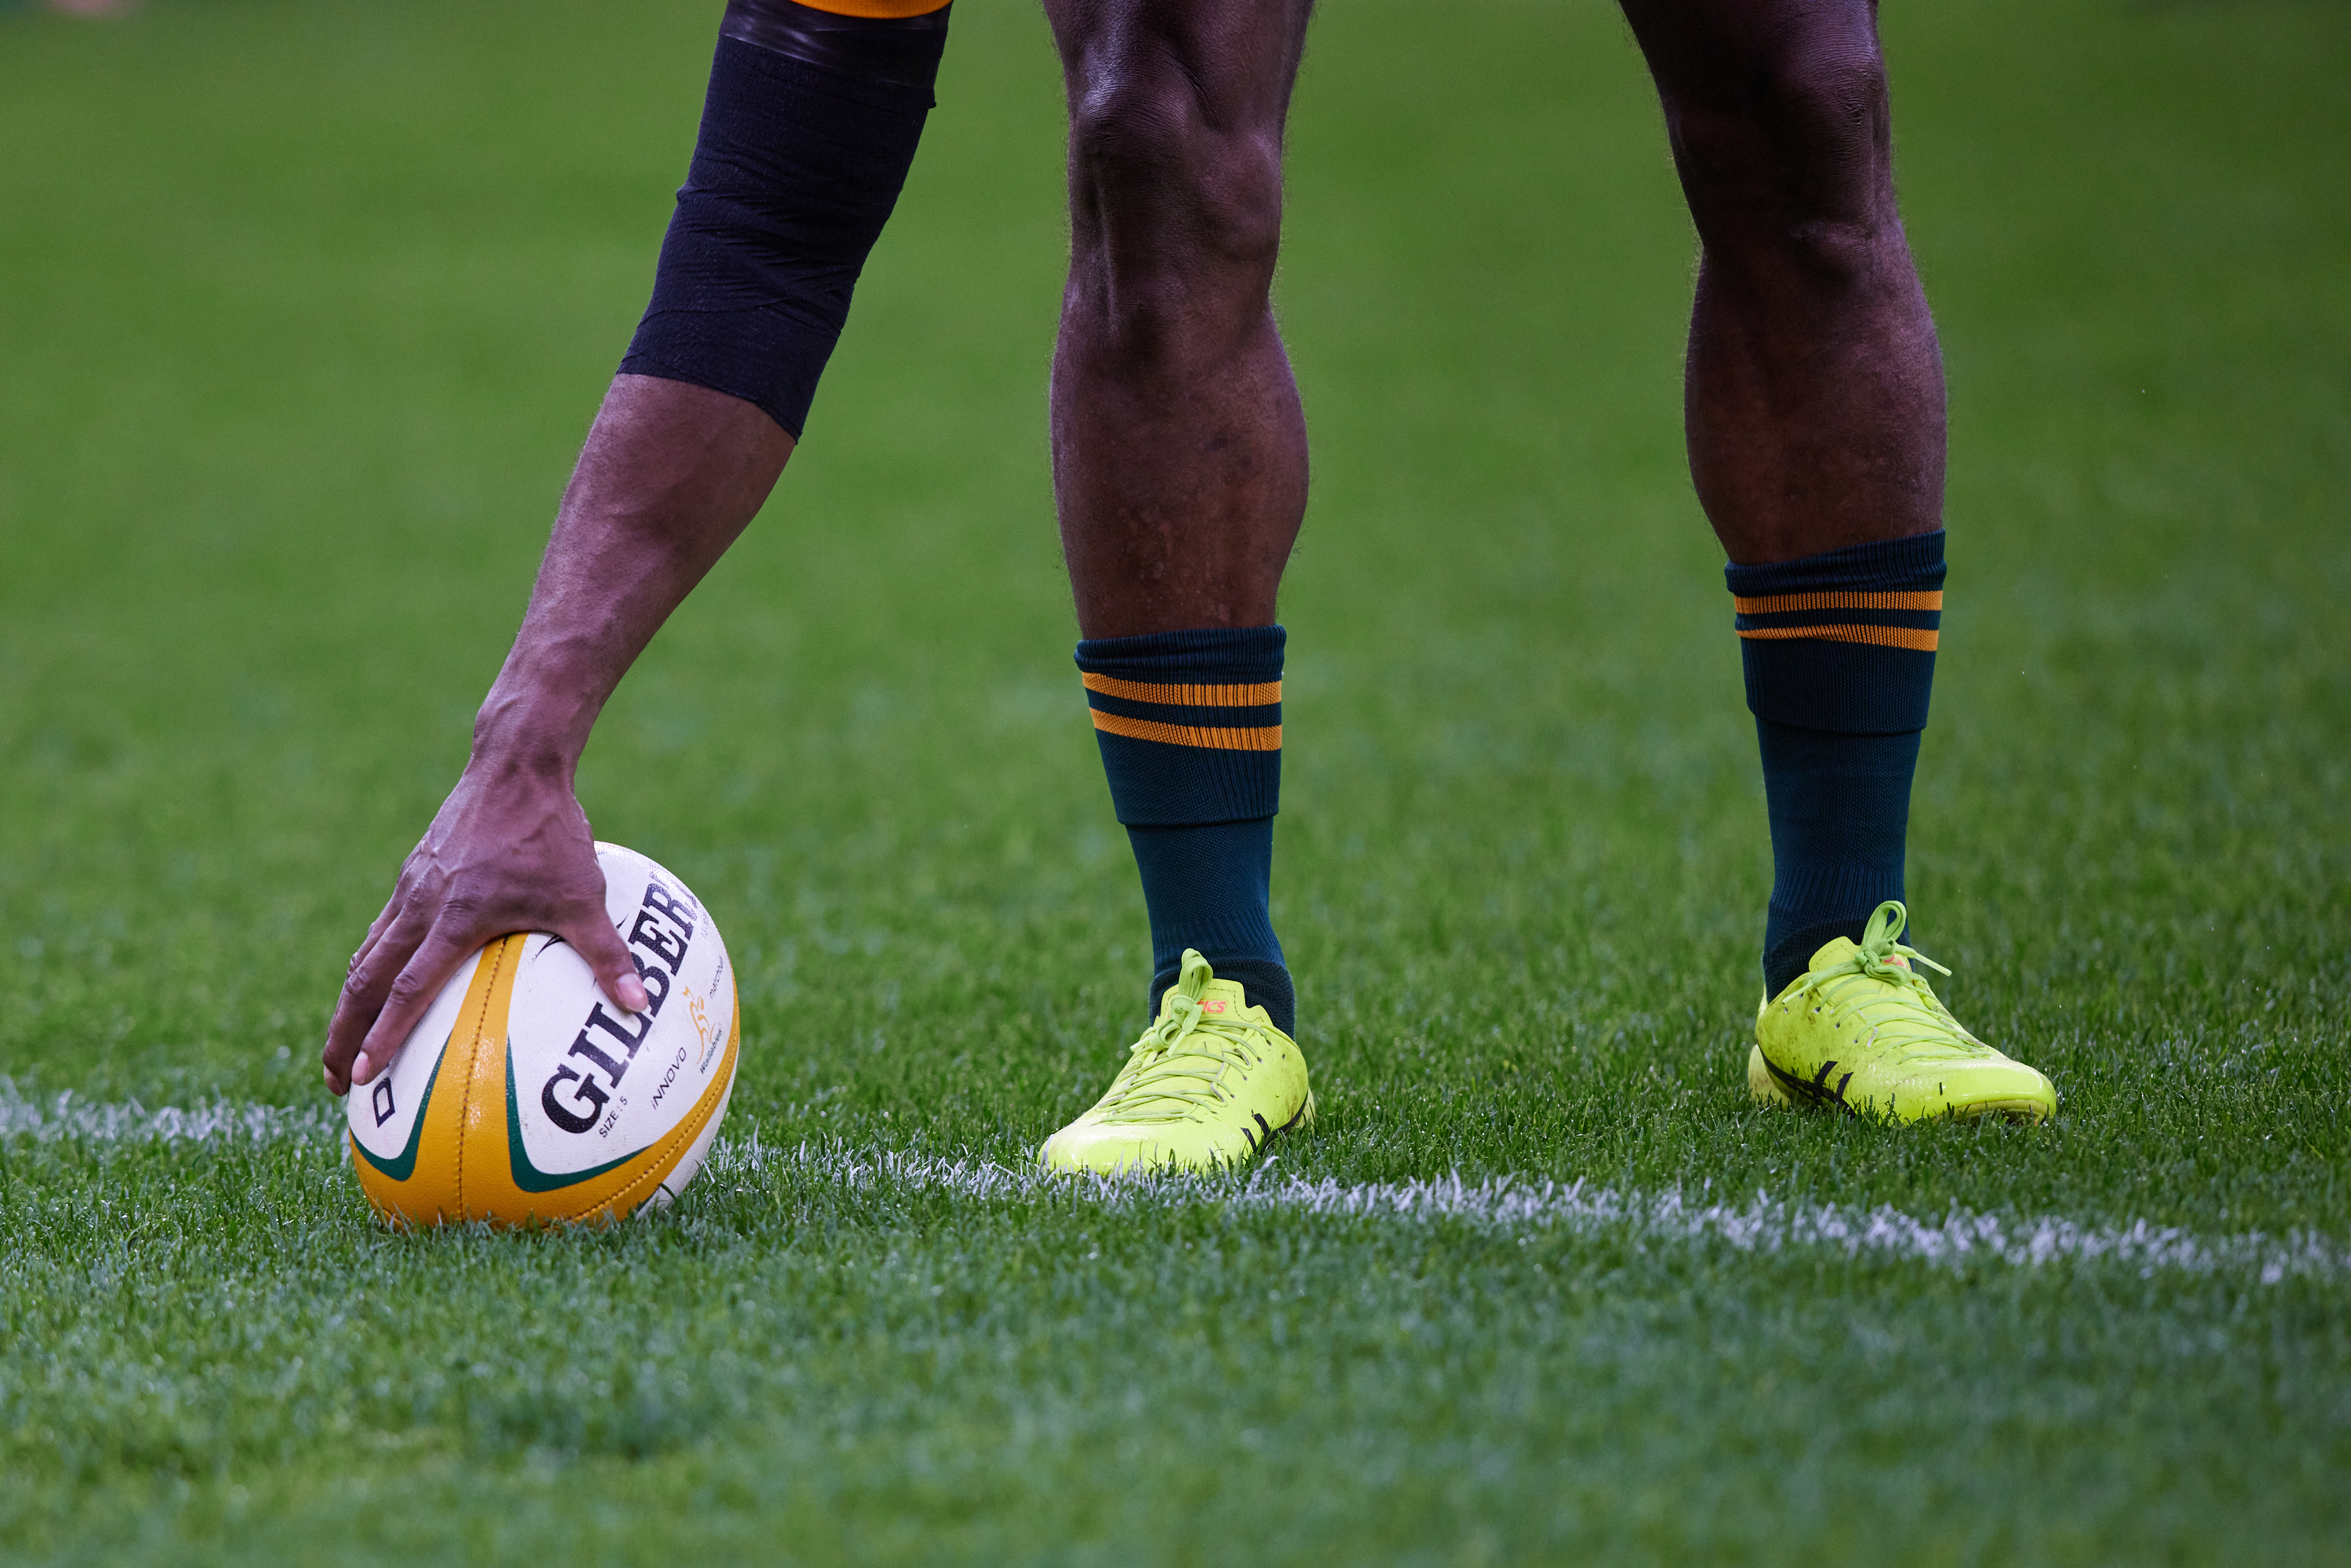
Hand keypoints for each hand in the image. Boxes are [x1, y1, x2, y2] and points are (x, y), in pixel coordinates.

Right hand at [321, 757, 648, 1094]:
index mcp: (455, 918)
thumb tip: (638, 1005)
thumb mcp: (584, 895)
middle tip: (334, 1081)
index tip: (360, 1076)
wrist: (516, 765)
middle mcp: (421, 905)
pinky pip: (385, 927)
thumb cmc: (551, 832)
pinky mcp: (415, 870)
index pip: (408, 989)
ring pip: (367, 954)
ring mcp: (412, 886)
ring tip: (343, 1044)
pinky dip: (374, 962)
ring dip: (352, 1001)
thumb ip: (606, 954)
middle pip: (366, 980)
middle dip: (343, 1032)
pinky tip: (384, 981)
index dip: (382, 1035)